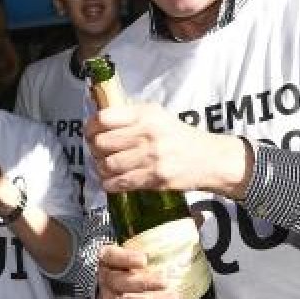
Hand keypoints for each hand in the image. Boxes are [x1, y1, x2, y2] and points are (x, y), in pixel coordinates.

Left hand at [86, 103, 250, 199]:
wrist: (210, 158)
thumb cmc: (179, 137)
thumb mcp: (157, 116)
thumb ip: (129, 116)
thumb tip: (97, 118)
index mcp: (146, 114)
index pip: (103, 119)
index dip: (90, 128)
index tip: (90, 133)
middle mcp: (148, 133)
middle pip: (101, 143)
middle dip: (95, 150)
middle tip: (99, 152)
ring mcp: (152, 157)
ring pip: (107, 165)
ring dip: (101, 168)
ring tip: (107, 167)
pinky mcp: (155, 178)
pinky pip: (119, 183)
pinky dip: (110, 183)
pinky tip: (114, 180)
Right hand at [96, 243, 180, 298]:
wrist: (103, 285)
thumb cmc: (123, 263)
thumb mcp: (127, 249)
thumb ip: (147, 242)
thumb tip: (188, 228)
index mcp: (106, 259)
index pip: (111, 257)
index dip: (126, 258)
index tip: (144, 259)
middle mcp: (105, 280)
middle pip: (122, 283)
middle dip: (144, 283)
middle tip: (165, 281)